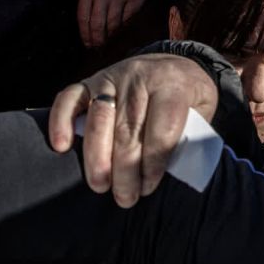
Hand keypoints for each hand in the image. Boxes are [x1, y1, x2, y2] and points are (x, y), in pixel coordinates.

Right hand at [49, 54, 218, 207]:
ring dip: (97, 156)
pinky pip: (69, 98)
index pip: (162, 126)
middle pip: (128, 128)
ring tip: (100, 185)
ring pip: (99, 118)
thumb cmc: (188, 98)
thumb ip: (190, 134)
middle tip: (125, 198)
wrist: (172, 64)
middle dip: (125, 169)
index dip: (154, 161)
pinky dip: (61, 121)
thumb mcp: (203, 109)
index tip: (149, 187)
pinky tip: (61, 147)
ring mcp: (111, 77)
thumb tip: (175, 172)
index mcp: (173, 84)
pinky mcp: (90, 80)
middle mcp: (139, 78)